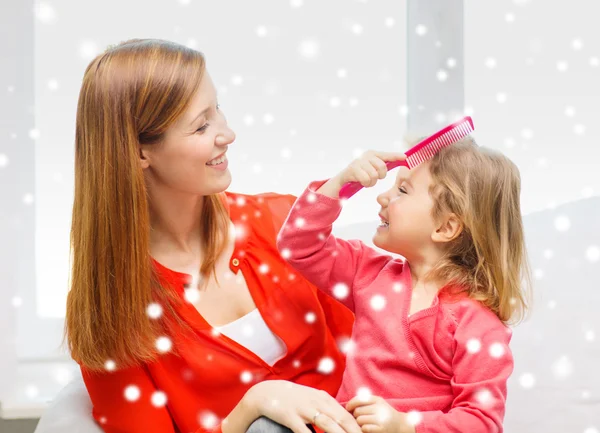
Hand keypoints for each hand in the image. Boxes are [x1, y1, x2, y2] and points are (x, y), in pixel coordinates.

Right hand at [247, 380, 361, 432]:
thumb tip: (343, 421)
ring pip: (328, 425)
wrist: (266, 393)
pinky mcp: (291, 417)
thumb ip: (326, 408)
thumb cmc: (291, 398)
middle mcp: (317, 402)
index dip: (357, 428)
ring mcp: (304, 409)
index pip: (346, 415)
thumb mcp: (311, 399)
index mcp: (323, 398)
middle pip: (341, 420)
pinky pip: (304, 432)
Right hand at [336, 150, 405, 187]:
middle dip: (380, 176)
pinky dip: (365, 183)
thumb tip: (398, 161)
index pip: (387, 155)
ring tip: (366, 180)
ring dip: (371, 182)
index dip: (396, 156)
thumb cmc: (360, 173)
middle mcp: (366, 155)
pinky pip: (366, 179)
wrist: (344, 178)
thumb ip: (382, 164)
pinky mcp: (353, 169)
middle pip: (382, 167)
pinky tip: (361, 182)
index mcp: (373, 154)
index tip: (404, 157)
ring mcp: (359, 161)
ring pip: (374, 175)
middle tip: (374, 178)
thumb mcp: (372, 167)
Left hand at [346, 395, 414, 432]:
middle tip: (360, 418)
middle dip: (356, 415)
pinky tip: (369, 429)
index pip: (359, 399)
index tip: (348, 408)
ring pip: (359, 420)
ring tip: (365, 423)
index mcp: (378, 400)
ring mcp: (381, 419)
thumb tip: (347, 406)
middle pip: (357, 411)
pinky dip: (364, 429)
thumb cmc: (384, 414)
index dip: (351, 404)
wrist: (400, 426)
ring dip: (359, 423)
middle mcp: (380, 408)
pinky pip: (364, 428)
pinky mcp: (381, 429)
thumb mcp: (377, 404)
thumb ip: (365, 401)